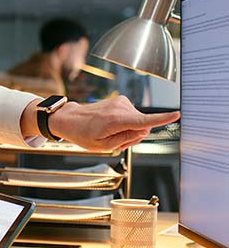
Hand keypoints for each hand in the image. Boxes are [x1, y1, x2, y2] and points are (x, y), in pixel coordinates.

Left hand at [47, 96, 179, 150]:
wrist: (70, 119)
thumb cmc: (83, 133)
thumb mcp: (103, 146)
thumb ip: (126, 139)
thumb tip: (144, 130)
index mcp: (116, 120)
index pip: (144, 121)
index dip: (162, 119)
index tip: (176, 115)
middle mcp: (121, 108)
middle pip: (142, 127)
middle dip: (133, 136)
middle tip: (113, 140)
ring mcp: (121, 102)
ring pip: (138, 122)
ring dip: (128, 130)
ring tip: (109, 132)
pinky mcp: (122, 101)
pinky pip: (132, 117)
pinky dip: (125, 123)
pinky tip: (111, 126)